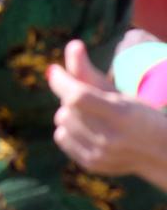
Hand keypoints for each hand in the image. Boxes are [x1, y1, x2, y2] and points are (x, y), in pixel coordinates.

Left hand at [49, 40, 166, 187]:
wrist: (159, 153)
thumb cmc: (138, 115)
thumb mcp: (118, 92)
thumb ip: (90, 72)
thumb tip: (72, 45)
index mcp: (121, 116)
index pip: (78, 97)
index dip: (61, 81)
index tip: (54, 70)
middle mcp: (110, 139)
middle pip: (67, 109)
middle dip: (71, 97)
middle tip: (90, 98)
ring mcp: (100, 155)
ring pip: (61, 121)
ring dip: (70, 113)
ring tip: (91, 115)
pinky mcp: (91, 164)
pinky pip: (61, 137)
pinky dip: (67, 129)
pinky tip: (87, 128)